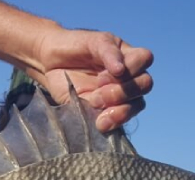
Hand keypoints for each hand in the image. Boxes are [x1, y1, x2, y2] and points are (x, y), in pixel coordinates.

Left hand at [28, 29, 153, 132]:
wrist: (49, 60)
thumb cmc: (73, 45)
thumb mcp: (92, 41)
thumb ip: (108, 52)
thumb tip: (121, 70)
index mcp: (127, 55)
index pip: (145, 59)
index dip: (129, 67)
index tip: (102, 72)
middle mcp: (127, 75)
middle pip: (145, 85)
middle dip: (123, 90)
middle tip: (98, 89)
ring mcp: (118, 95)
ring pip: (137, 105)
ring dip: (120, 109)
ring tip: (95, 103)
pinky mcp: (105, 110)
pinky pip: (119, 120)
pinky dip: (112, 122)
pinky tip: (99, 123)